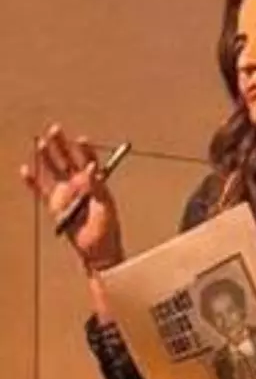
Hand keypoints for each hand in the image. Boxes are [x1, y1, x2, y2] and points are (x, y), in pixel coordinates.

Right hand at [19, 123, 123, 271]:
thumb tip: (91, 168)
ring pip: (53, 170)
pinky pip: (40, 191)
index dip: (85, 150)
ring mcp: (66, 195)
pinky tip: (25, 170)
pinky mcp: (55, 206)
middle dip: (61, 144)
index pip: (89, 161)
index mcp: (96, 184)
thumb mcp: (105, 206)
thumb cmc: (107, 229)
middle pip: (68, 160)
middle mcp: (80, 185)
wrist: (97, 250)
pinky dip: (32, 181)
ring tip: (40, 141)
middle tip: (55, 128)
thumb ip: (98, 187)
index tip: (80, 139)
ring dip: (47, 156)